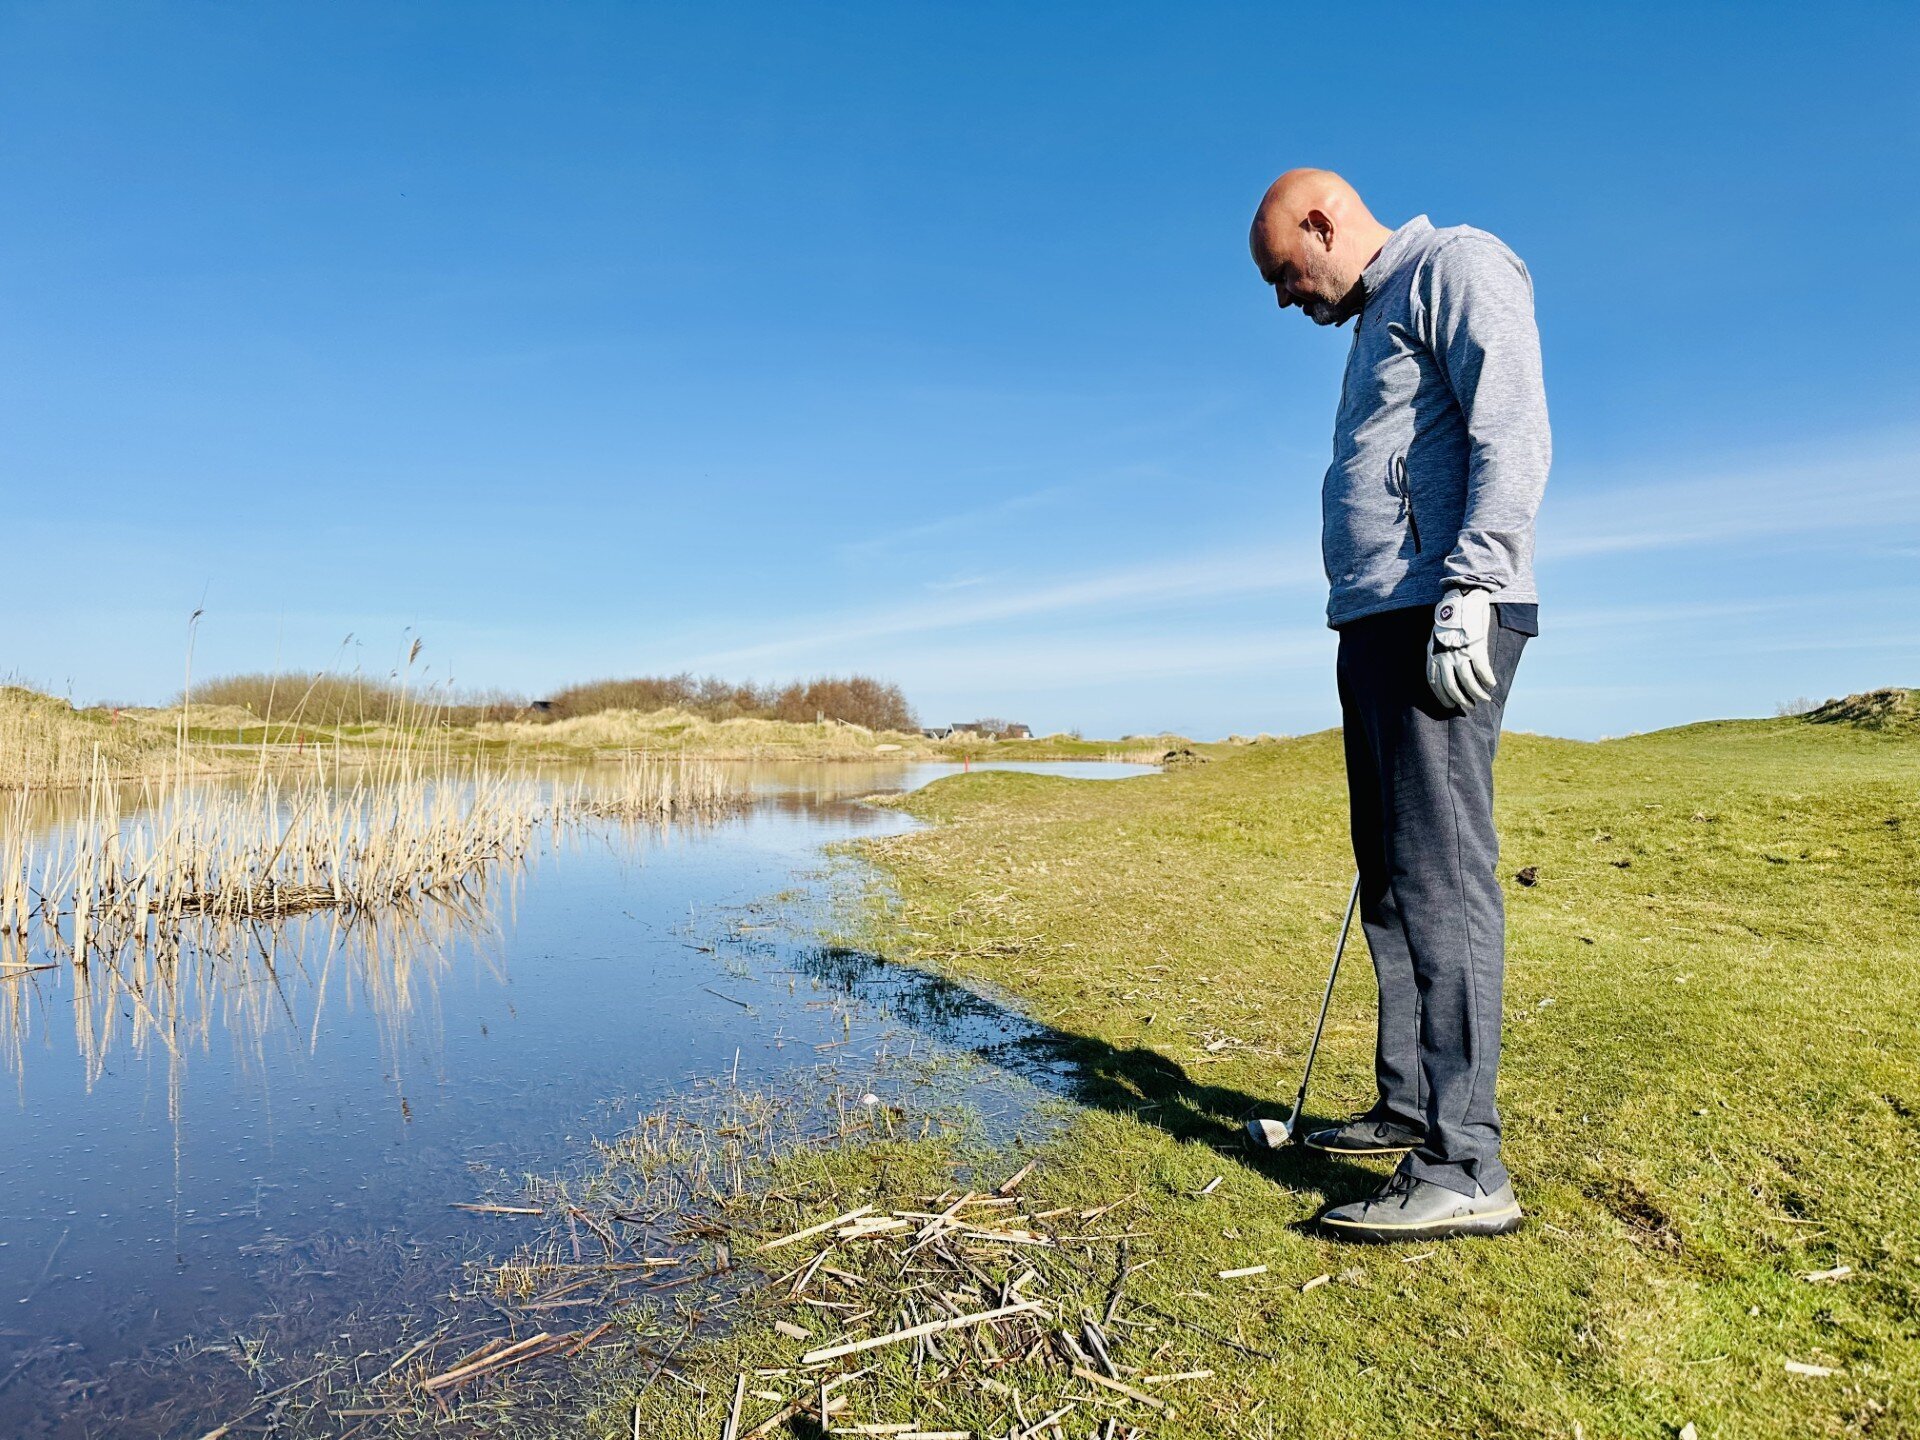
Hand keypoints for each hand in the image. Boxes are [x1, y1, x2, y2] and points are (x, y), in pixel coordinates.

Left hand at [1426, 588, 1495, 710]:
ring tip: (1484, 699)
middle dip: (1460, 700)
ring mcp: (1460, 652)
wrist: (1463, 597)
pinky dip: (1487, 680)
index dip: (1442, 696)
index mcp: (1433, 653)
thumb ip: (1440, 652)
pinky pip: (1482, 670)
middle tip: (1469, 706)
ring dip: (1477, 694)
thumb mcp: (1437, 636)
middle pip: (1451, 686)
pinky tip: (1492, 684)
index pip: (1434, 682)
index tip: (1449, 705)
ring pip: (1468, 682)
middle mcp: (1444, 655)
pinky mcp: (1475, 647)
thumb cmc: (1452, 617)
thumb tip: (1447, 669)